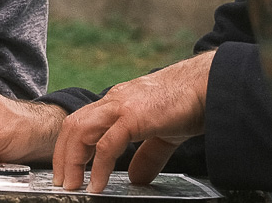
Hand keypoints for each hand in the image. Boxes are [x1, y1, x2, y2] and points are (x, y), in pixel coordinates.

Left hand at [53, 50, 214, 192]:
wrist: (209, 85)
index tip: (67, 170)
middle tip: (62, 183)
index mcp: (116, 103)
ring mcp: (121, 106)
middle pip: (73, 126)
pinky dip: (98, 166)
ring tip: (72, 186)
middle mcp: (113, 101)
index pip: (80, 123)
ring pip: (81, 131)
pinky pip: (107, 144)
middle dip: (63, 156)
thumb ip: (146, 155)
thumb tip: (135, 178)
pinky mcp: (134, 116)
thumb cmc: (188, 104)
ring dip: (73, 160)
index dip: (69, 147)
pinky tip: (97, 184)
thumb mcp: (161, 134)